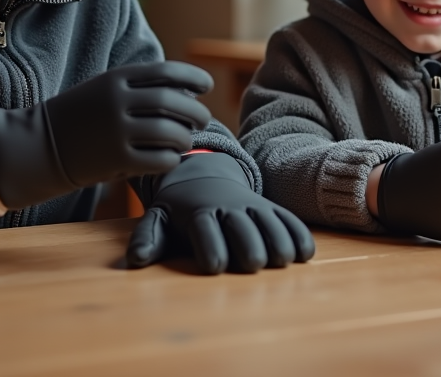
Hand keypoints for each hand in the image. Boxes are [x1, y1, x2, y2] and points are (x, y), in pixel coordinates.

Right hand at [0, 60, 212, 208]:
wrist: (40, 146)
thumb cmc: (81, 117)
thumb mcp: (105, 89)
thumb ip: (140, 87)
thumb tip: (188, 92)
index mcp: (116, 78)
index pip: (167, 71)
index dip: (193, 77)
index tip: (207, 85)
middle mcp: (117, 101)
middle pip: (173, 102)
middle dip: (196, 111)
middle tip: (203, 119)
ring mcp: (116, 131)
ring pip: (170, 132)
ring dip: (186, 137)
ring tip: (185, 140)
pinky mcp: (116, 160)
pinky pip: (160, 159)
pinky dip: (172, 159)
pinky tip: (170, 158)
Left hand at [126, 152, 315, 273]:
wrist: (202, 173)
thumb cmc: (179, 208)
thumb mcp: (158, 217)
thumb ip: (148, 237)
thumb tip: (136, 261)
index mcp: (198, 212)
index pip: (205, 229)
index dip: (210, 247)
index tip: (213, 267)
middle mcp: (227, 207)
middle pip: (242, 225)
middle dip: (248, 244)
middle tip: (253, 263)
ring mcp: (251, 206)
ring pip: (269, 220)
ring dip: (278, 239)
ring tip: (282, 260)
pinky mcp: (270, 208)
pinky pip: (288, 219)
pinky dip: (298, 234)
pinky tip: (304, 254)